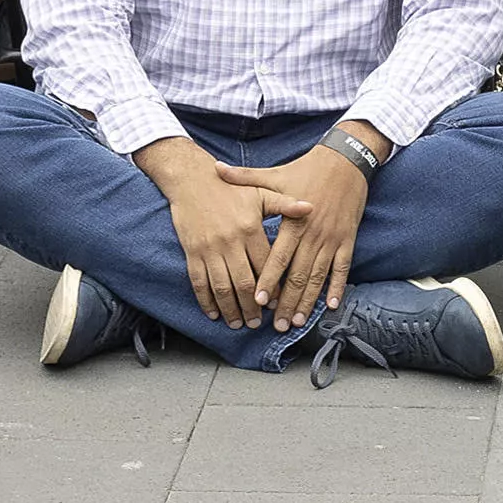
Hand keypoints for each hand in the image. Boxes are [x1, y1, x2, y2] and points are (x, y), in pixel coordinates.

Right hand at [144, 142, 307, 327]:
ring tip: (238, 324)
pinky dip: (206, 301)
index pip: (265, 265)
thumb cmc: (229, 188)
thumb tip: (311, 207)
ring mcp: (209, 249)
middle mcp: (230, 242)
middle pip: (244, 283)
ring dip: (231, 309)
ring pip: (222, 287)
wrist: (192, 179)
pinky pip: (199, 282)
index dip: (271, 287)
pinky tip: (214, 313)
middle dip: (252, 307)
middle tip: (258, 324)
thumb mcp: (260, 192)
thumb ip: (285, 204)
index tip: (277, 303)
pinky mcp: (192, 252)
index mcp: (249, 228)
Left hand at [219, 141, 374, 330]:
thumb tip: (215, 168)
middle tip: (277, 325)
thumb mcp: (274, 174)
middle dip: (287, 301)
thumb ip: (244, 177)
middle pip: (298, 274)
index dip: (268, 279)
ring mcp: (332, 239)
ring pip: (318, 277)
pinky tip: (331, 306)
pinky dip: (338, 288)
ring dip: (308, 301)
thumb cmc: (305, 169)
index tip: (258, 300)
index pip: (279, 257)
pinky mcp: (347, 240)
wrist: (346, 160)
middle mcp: (313, 234)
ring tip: (298, 322)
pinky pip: (342, 269)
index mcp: (293, 221)